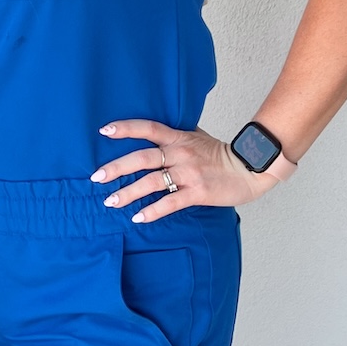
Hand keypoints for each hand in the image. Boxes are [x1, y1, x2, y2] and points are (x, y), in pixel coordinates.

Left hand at [92, 118, 281, 221]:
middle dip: (117, 168)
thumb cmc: (221, 153)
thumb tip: (153, 131)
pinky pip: (170, 203)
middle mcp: (180, 153)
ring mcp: (188, 173)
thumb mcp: (197, 136)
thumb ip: (175, 135)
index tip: (104, 131)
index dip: (126, 128)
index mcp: (179, 137)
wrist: (250, 168)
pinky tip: (138, 217)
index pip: (148, 128)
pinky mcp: (197, 192)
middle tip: (96, 177)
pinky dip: (152, 211)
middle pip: (143, 158)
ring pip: (152, 182)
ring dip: (128, 193)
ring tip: (111, 202)